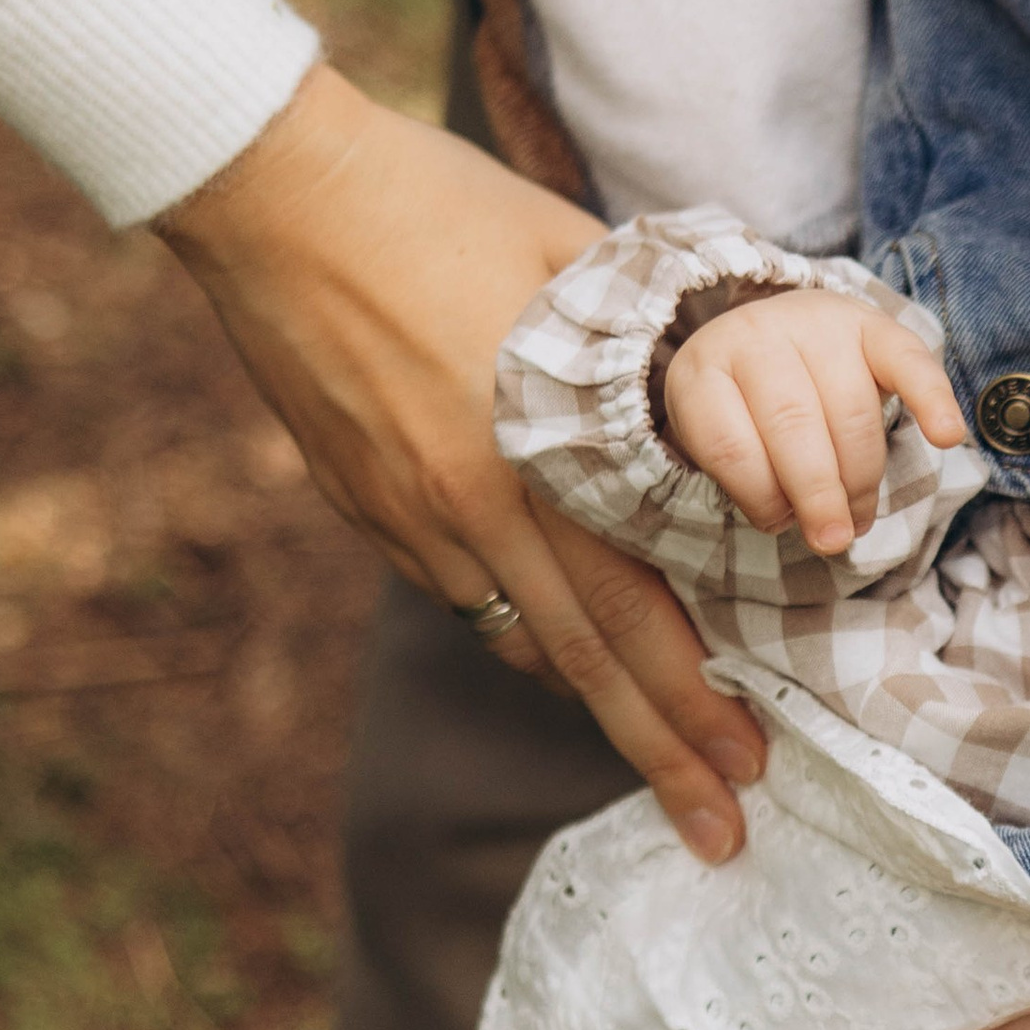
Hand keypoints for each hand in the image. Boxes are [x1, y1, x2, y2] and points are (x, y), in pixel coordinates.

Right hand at [157, 66, 765, 861]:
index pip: (634, 613)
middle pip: (584, 664)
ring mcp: (407, 517)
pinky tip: (561, 655)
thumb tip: (714, 392)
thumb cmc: (438, 204)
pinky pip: (459, 595)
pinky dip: (521, 634)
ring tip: (658, 764)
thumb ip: (639, 345)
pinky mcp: (362, 506)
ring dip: (593, 706)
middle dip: (660, 755)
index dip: (693, 701)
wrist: (277, 195)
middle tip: (720, 834)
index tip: (752, 763)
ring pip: (518, 639)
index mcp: (537, 457)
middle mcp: (471, 509)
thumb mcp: (571, 260)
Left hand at [660, 286, 965, 552]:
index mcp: (703, 372)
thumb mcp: (723, 442)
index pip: (728, 444)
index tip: (777, 523)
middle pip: (792, 424)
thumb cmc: (746, 412)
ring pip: (849, 410)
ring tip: (858, 515)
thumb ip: (751, 482)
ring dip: (860, 476)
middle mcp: (756, 335)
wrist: (770, 336)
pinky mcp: (872, 325)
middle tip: (833, 540)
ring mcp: (815, 324)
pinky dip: (931, 399)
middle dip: (818, 493)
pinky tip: (947, 436)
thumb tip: (816, 526)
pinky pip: (907, 361)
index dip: (758, 497)